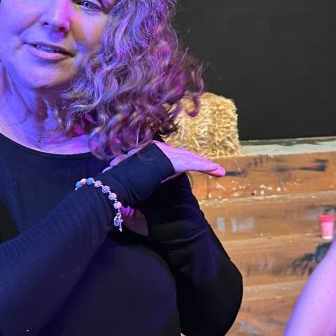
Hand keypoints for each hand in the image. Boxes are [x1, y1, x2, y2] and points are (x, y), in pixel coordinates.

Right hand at [109, 141, 225, 179]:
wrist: (116, 184)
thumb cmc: (123, 185)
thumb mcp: (139, 181)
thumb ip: (148, 179)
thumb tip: (152, 182)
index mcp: (154, 154)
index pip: (176, 157)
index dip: (191, 162)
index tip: (202, 167)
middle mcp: (160, 150)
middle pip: (186, 156)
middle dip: (202, 162)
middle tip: (217, 170)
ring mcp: (165, 154)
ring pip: (190, 158)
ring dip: (206, 165)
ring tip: (219, 171)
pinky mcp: (169, 161)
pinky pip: (190, 163)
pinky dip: (204, 166)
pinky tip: (214, 170)